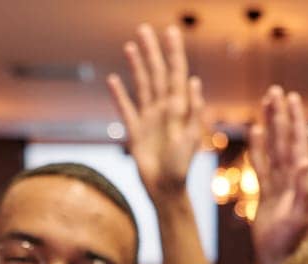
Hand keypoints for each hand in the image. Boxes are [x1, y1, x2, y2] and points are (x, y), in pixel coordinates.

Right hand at [108, 24, 206, 201]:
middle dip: (152, 51)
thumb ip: (193, 111)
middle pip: (157, 74)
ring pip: (142, 85)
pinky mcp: (135, 131)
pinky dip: (119, 94)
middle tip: (145, 29)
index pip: (177, 73)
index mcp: (179, 108)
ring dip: (137, 66)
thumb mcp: (191, 138)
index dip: (174, 52)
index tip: (171, 31)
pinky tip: (113, 80)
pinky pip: (126, 108)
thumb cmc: (182, 167)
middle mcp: (164, 109)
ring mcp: (149, 119)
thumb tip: (193, 81)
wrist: (166, 190)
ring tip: (131, 46)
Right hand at [249, 86, 307, 263]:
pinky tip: (254, 132)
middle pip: (284, 139)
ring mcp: (279, 184)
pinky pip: (262, 165)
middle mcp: (291, 178)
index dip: (295, 120)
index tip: (292, 98)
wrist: (277, 260)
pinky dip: (258, 148)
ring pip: (273, 148)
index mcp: (300, 179)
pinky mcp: (267, 193)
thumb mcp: (299, 216)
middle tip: (276, 90)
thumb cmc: (290, 241)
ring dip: (270, 126)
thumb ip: (303, 189)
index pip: (297, 142)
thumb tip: (305, 162)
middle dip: (281, 115)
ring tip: (266, 103)